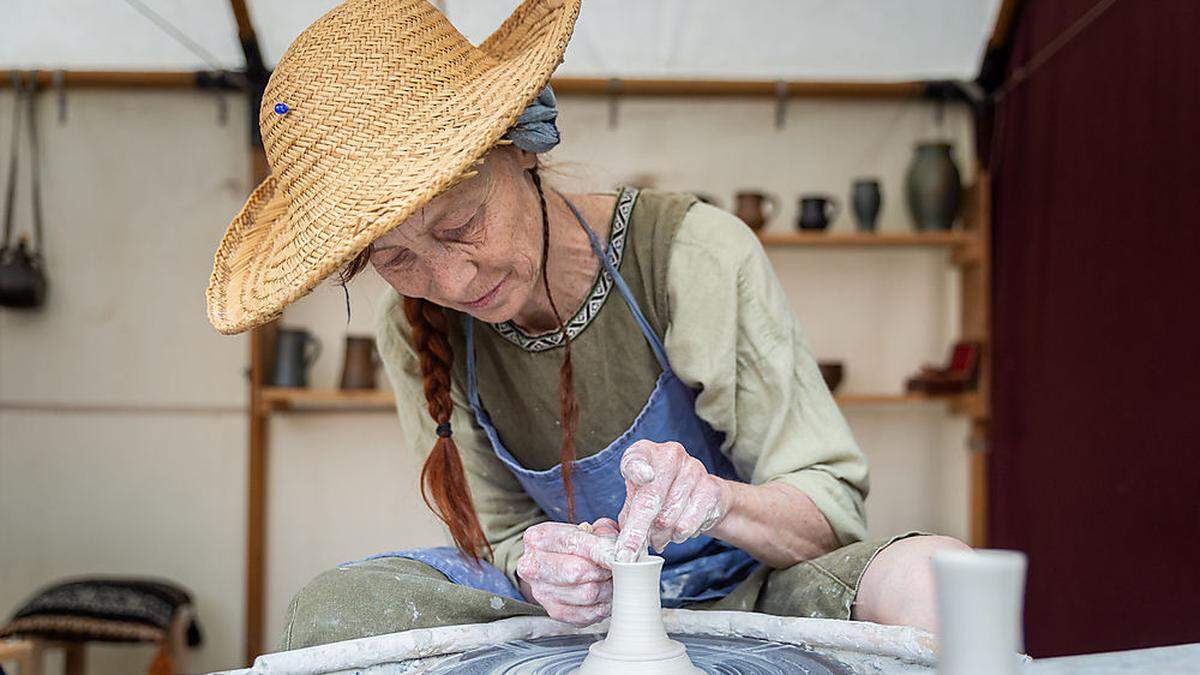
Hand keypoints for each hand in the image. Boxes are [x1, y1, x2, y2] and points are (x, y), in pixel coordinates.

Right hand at [516, 519, 617, 625]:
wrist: (560, 563)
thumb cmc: (578, 545)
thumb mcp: (590, 528)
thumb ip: (603, 533)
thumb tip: (617, 551)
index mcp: (538, 538)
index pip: (574, 543)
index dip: (601, 550)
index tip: (619, 556)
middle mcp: (533, 566)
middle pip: (578, 571)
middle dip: (603, 570)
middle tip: (617, 567)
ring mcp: (541, 592)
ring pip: (587, 594)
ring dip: (606, 587)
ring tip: (611, 579)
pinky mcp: (554, 612)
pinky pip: (587, 614)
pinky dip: (602, 605)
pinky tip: (605, 594)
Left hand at [614, 440, 731, 561]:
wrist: (703, 494)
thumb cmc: (662, 495)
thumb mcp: (638, 498)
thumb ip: (628, 516)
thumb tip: (620, 542)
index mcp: (647, 452)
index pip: (637, 458)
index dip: (638, 468)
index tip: (642, 477)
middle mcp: (671, 455)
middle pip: (650, 499)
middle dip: (636, 532)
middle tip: (627, 553)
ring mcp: (693, 470)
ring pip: (668, 518)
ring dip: (658, 537)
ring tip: (657, 539)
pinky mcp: (711, 489)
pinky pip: (687, 524)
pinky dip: (678, 536)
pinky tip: (676, 533)